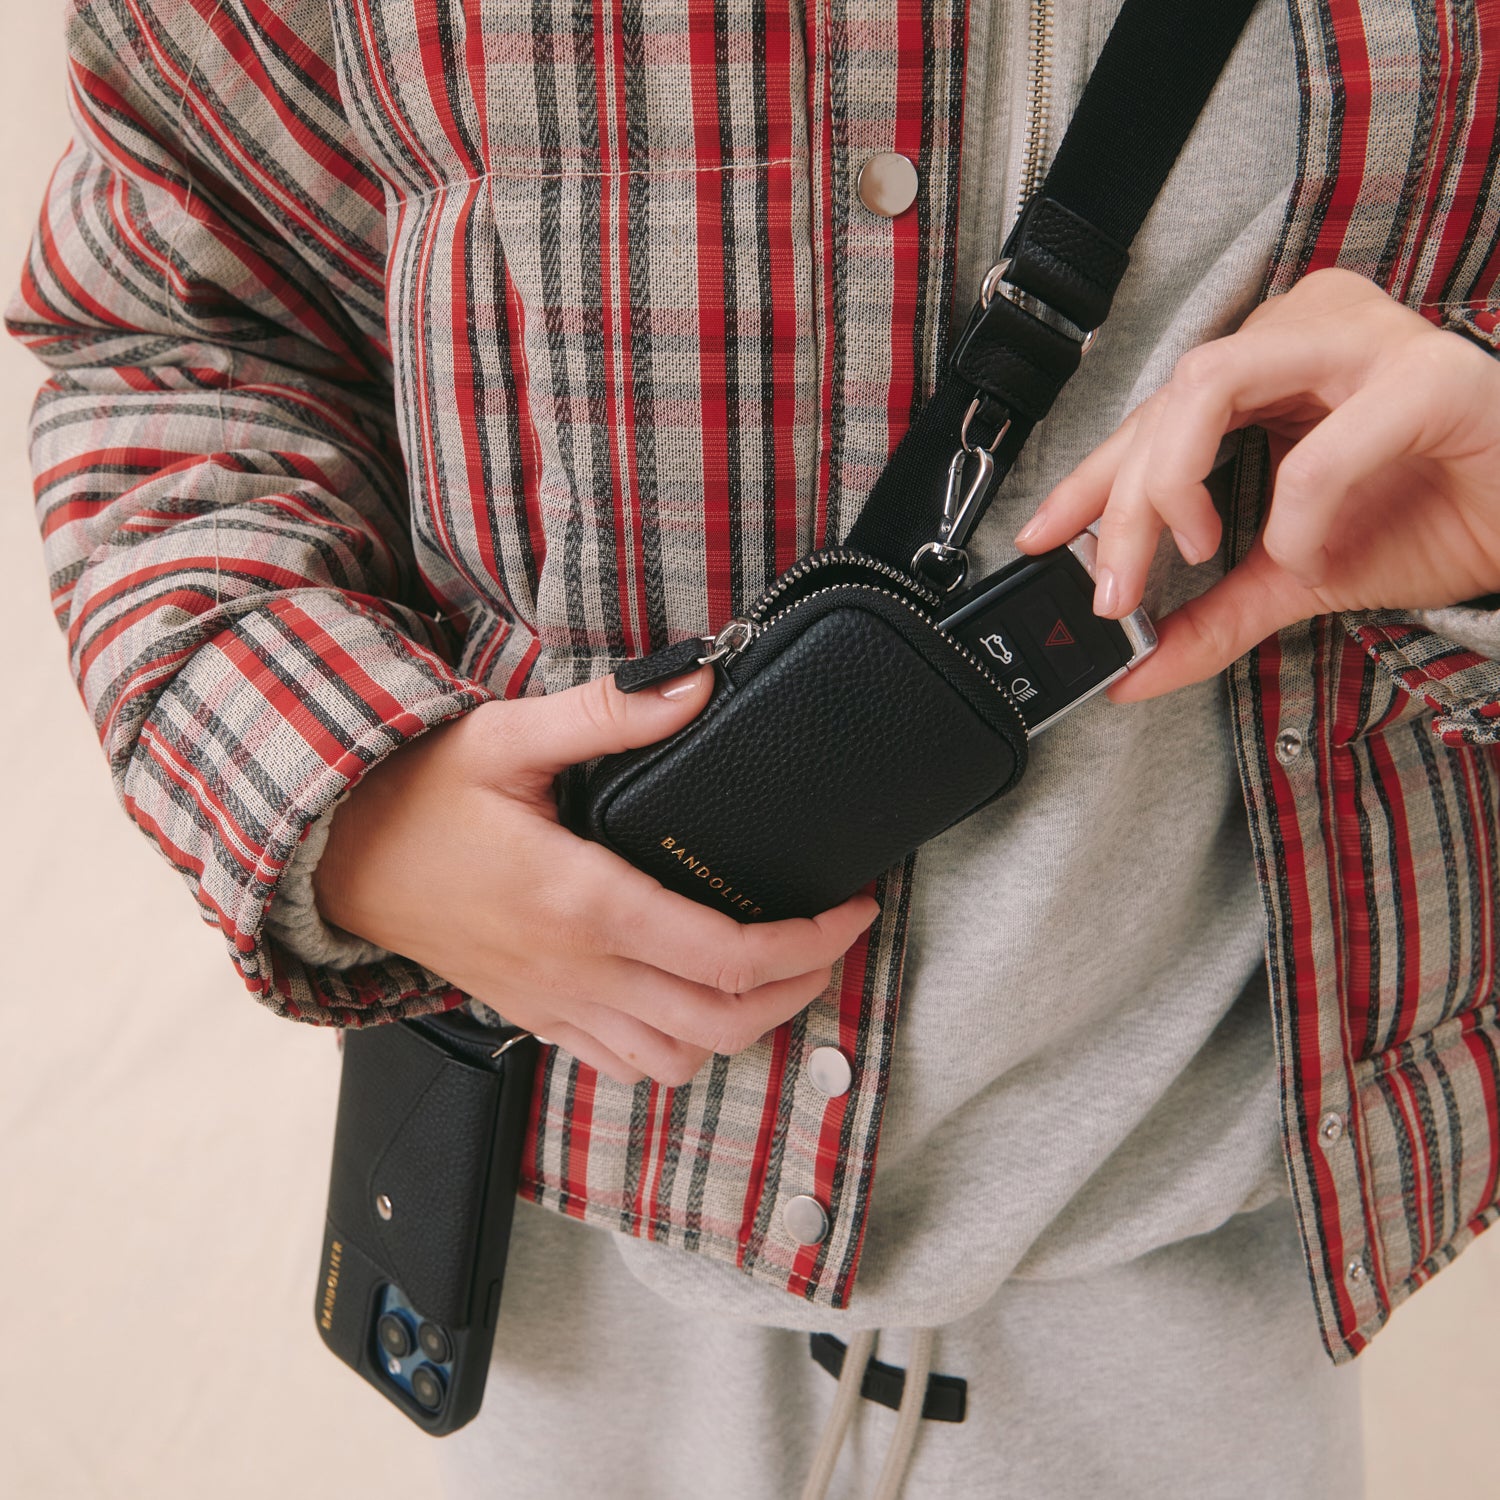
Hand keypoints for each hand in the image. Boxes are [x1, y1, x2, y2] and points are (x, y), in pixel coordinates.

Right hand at [314, 668, 877, 1085]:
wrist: (340, 858)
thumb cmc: (420, 797)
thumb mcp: (508, 736)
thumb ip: (610, 714)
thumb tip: (700, 685)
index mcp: (582, 903)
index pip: (727, 955)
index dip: (810, 942)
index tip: (852, 910)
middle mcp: (578, 971)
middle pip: (722, 1022)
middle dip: (800, 990)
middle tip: (833, 943)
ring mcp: (557, 1005)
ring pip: (679, 1061)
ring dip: (744, 1030)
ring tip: (777, 976)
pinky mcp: (538, 1017)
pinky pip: (625, 1068)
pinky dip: (680, 1052)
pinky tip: (698, 1006)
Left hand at [1014, 267, 1499, 700]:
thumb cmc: (1436, 514)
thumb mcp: (1298, 575)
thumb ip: (1215, 614)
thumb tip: (1135, 671)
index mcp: (1268, 366)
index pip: (1151, 416)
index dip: (1086, 479)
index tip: (1036, 540)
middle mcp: (1303, 334)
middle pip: (1167, 399)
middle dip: (1121, 506)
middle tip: (1114, 593)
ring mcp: (1366, 343)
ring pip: (1212, 384)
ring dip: (1175, 484)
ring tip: (1196, 551)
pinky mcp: (1430, 378)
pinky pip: (1327, 443)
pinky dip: (1299, 510)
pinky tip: (1307, 551)